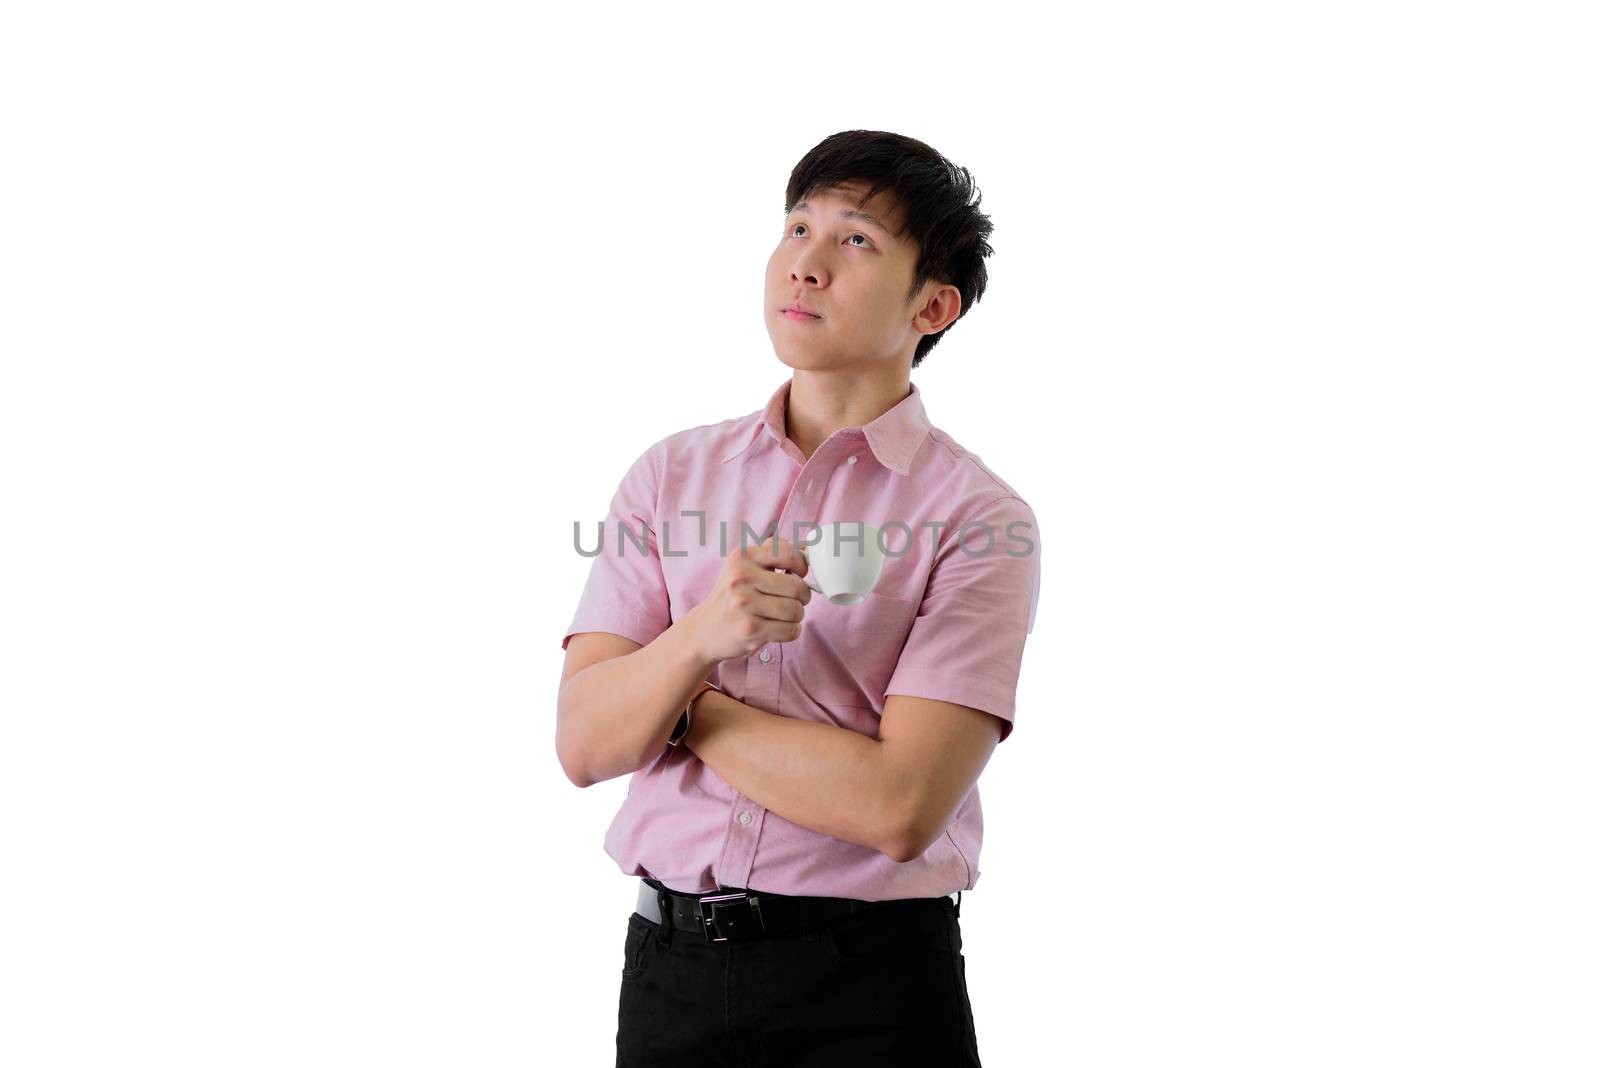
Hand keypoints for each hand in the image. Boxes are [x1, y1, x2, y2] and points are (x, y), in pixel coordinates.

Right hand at [682, 534, 812, 664]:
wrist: (705, 630)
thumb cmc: (733, 596)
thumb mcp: (745, 566)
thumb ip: (773, 553)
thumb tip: (809, 547)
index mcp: (743, 556)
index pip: (789, 553)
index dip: (802, 566)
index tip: (798, 575)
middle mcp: (741, 578)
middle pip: (797, 586)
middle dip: (803, 596)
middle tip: (793, 600)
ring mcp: (744, 604)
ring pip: (796, 610)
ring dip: (796, 616)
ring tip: (782, 615)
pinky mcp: (750, 629)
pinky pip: (791, 630)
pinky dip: (791, 631)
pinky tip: (777, 628)